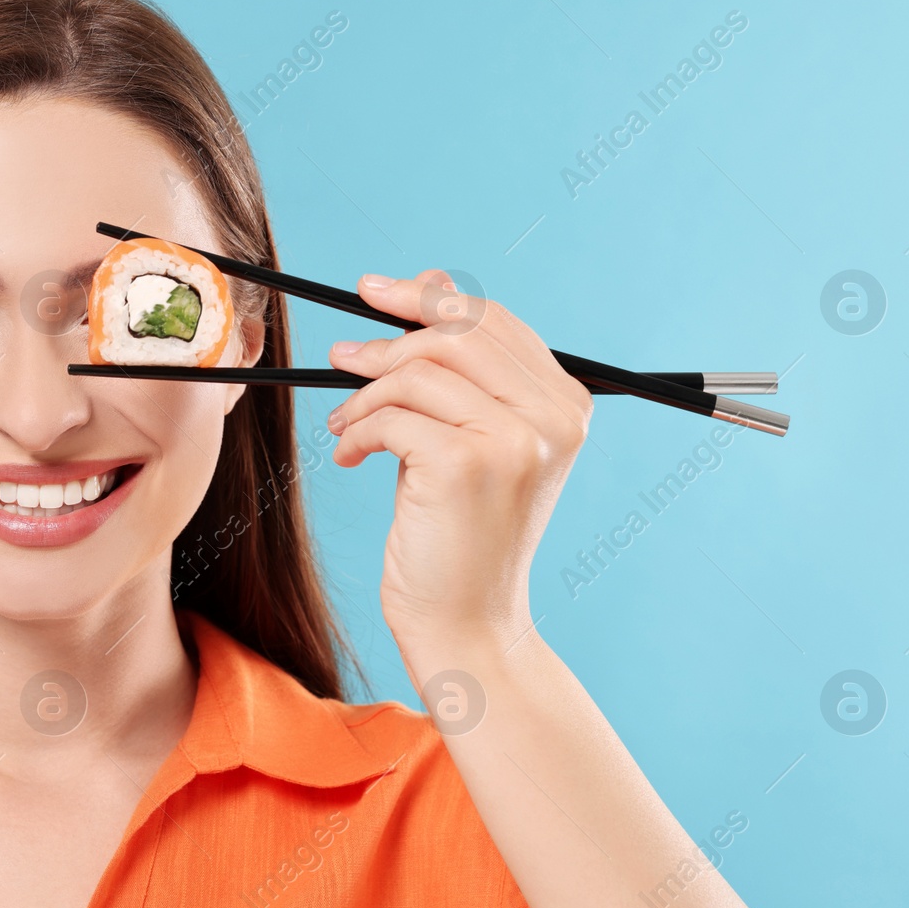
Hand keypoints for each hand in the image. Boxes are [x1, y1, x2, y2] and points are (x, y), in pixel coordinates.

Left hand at [325, 270, 592, 657]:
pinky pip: (391, 415)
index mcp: (566, 407)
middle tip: (342, 358)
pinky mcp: (465, 465)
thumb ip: (461, 371)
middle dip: (386, 338)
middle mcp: (553, 418)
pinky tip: (347, 456)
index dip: (429, 299)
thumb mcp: (472, 442)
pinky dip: (357, 431)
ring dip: (363, 394)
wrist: (466, 624)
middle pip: (455, 333)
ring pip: (416, 371)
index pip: (493, 322)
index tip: (375, 293)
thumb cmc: (462, 536)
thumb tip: (429, 283)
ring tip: (344, 425)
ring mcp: (514, 440)